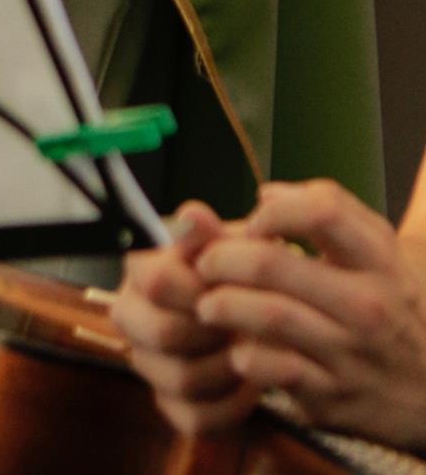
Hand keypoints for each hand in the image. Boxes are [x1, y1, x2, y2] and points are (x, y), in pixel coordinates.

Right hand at [112, 203, 251, 433]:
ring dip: (228, 367)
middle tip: (245, 323)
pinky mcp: (170, 404)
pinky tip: (250, 382)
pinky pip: (195, 417)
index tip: (231, 285)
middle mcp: (133, 320)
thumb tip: (194, 214)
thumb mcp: (226, 245)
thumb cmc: (234, 271)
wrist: (250, 308)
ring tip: (254, 351)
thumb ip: (209, 234)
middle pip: (164, 334)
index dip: (202, 287)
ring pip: (180, 379)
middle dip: (215, 330)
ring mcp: (148, 365)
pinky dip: (231, 404)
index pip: (157, 282)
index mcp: (140, 274)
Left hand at [189, 180, 425, 445]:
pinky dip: (246, 356)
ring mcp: (349, 355)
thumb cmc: (391, 302)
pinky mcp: (332, 398)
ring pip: (269, 317)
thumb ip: (327, 211)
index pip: (322, 210)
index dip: (274, 210)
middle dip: (223, 257)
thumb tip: (266, 195)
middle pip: (275, 265)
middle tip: (203, 261)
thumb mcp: (378, 251)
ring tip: (205, 302)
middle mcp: (367, 306)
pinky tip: (236, 348)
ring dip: (223, 304)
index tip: (254, 220)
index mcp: (379, 261)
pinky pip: (276, 371)